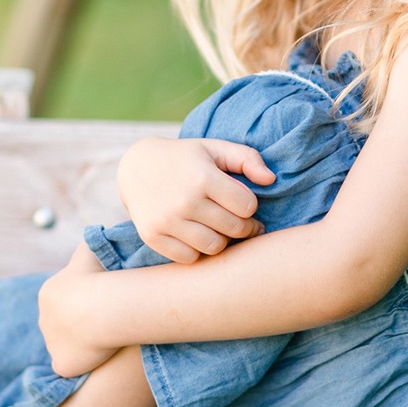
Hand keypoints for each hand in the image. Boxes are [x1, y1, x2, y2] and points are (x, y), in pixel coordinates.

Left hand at [38, 244, 114, 376]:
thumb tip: (95, 235)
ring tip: (106, 341)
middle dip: (79, 325)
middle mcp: (44, 319)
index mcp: (48, 294)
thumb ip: (90, 243)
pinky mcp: (62, 363)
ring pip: (66, 345)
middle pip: (62, 324)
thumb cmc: (100, 276)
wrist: (104, 306)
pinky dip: (82, 364)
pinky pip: (71, 365)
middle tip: (106, 323)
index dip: (84, 302)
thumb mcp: (91, 250)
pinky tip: (99, 360)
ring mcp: (51, 343)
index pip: (65, 301)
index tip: (104, 302)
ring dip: (81, 345)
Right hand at [117, 136, 275, 264]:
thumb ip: (247, 158)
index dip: (250, 205)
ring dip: (222, 240)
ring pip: (214, 247)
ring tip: (219, 228)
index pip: (247, 206)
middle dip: (243, 226)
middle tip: (241, 221)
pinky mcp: (152, 236)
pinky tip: (197, 235)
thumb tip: (271, 179)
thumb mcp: (215, 148)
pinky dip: (197, 250)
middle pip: (233, 229)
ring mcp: (166, 221)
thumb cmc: (186, 158)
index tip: (241, 201)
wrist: (136, 167)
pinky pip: (189, 257)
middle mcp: (184, 201)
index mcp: (203, 177)